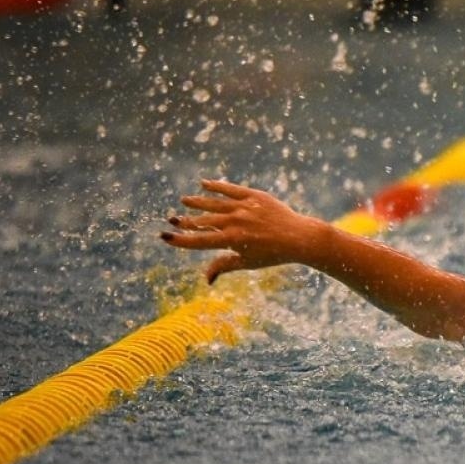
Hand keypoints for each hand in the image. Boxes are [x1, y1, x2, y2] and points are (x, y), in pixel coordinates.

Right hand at [161, 179, 325, 283]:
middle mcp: (235, 222)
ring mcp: (244, 207)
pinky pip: (231, 189)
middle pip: (204, 220)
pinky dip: (217, 186)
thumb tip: (205, 279)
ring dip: (197, 202)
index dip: (180, 240)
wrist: (299, 238)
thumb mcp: (247, 263)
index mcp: (232, 240)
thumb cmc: (273, 254)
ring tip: (184, 201)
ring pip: (214, 203)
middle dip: (186, 221)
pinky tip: (204, 183)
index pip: (199, 240)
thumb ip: (223, 266)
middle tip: (172, 219)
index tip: (165, 237)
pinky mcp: (254, 196)